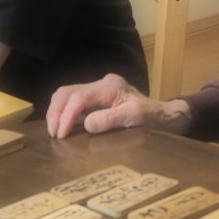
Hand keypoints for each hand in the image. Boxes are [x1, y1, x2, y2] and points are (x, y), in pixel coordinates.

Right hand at [46, 72, 190, 138]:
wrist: (165, 115)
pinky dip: (64, 113)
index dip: (67, 115)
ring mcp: (98, 90)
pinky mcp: (96, 98)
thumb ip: (111, 119)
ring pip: (66, 94)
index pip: (80, 97)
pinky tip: (63, 127)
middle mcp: (101, 83)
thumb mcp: (136, 118)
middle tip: (53, 133)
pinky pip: (73, 102)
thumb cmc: (153, 117)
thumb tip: (86, 124)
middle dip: (56, 112)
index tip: (61, 134)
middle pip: (67, 92)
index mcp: (110, 86)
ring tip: (55, 131)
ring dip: (57, 112)